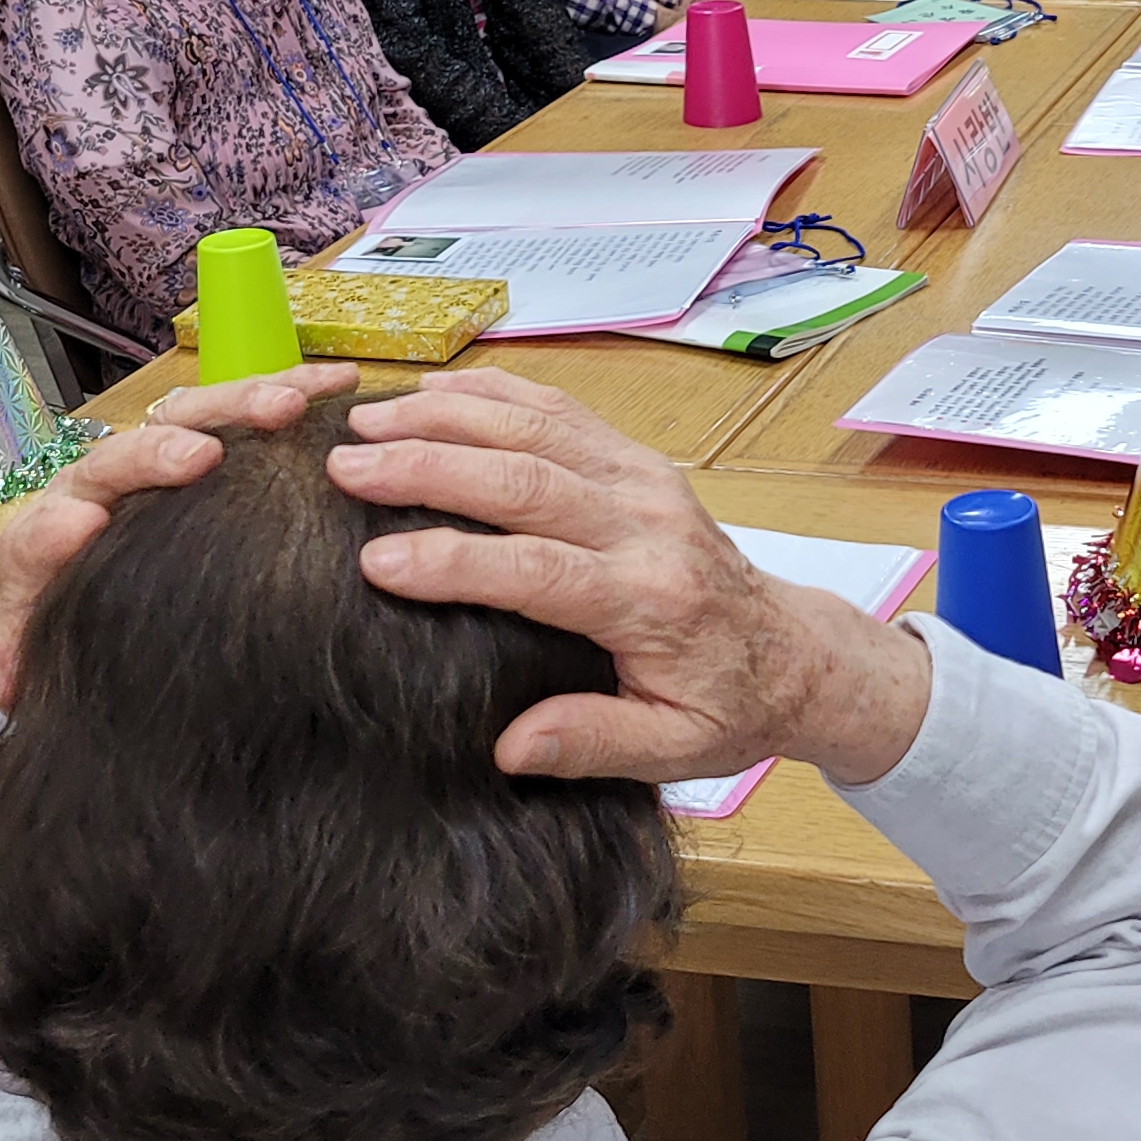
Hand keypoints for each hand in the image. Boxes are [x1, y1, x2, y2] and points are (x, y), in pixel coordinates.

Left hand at [0, 365, 356, 707]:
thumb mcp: (46, 657)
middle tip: (200, 455)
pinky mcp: (207, 443)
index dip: (55, 529)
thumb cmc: (82, 623)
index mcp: (48, 544)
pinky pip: (241, 410)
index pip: (38, 534)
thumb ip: (16, 671)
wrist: (111, 594)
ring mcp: (155, 456)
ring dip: (239, 404)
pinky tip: (334, 387)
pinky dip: (290, 392)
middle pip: (120, 456)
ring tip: (289, 406)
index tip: (81, 526)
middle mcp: (98, 487)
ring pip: (187, 416)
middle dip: (158, 450)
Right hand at [332, 369, 935, 785]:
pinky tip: (431, 391)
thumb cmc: (728, 706)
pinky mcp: (639, 462)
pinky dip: (495, 394)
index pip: (539, 571)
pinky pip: (563, 412)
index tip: (376, 560)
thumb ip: (593, 743)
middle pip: (528, 479)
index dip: (455, 562)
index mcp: (650, 601)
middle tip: (345, 467)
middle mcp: (647, 525)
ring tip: (366, 420)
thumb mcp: (673, 749)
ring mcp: (645, 481)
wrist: (795, 653)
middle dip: (431, 467)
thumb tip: (509, 747)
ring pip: (540, 428)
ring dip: (450, 417)